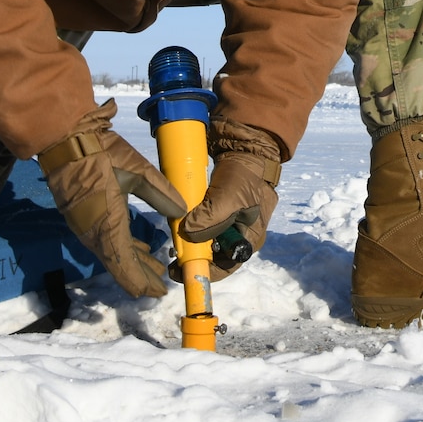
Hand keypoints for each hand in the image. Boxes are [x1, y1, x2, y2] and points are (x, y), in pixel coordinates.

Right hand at [39, 102, 186, 298]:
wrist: (64, 141)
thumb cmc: (102, 155)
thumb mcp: (138, 171)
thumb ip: (162, 194)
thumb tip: (183, 212)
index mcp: (108, 226)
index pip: (124, 267)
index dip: (142, 283)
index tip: (158, 293)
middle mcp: (94, 234)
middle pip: (119, 264)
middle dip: (141, 276)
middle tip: (161, 286)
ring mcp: (85, 226)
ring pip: (112, 253)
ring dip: (133, 262)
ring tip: (156, 268)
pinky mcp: (82, 217)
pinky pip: (104, 241)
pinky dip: (123, 248)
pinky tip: (137, 247)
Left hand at [181, 118, 282, 278]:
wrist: (246, 149)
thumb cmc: (245, 176)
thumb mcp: (231, 197)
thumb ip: (211, 218)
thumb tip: (187, 233)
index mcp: (248, 240)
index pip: (225, 266)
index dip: (203, 272)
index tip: (180, 271)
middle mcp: (237, 237)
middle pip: (212, 255)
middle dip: (193, 253)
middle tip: (174, 248)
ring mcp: (226, 224)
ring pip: (204, 241)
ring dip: (190, 239)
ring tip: (175, 232)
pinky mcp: (216, 212)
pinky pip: (200, 225)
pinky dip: (190, 224)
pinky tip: (181, 218)